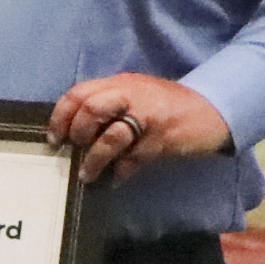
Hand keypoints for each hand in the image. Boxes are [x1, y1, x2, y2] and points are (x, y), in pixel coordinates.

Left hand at [48, 73, 231, 186]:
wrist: (211, 110)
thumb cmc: (167, 105)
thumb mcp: (136, 95)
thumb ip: (108, 105)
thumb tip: (73, 129)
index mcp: (120, 83)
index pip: (79, 92)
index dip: (61, 116)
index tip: (54, 137)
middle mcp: (131, 96)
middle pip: (91, 108)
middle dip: (77, 133)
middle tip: (74, 149)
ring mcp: (148, 117)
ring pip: (111, 137)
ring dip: (94, 159)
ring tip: (87, 174)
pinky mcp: (162, 139)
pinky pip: (133, 159)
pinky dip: (120, 172)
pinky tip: (115, 180)